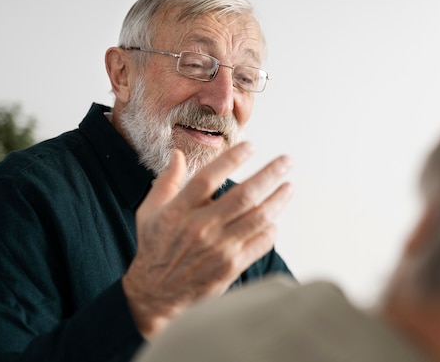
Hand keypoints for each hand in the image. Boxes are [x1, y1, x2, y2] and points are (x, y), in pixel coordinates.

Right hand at [122, 141, 293, 338]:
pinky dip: (271, 230)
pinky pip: (259, 243)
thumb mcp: (150, 211)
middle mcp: (201, 227)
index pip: (209, 177)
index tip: (251, 146)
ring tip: (288, 187)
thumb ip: (166, 181)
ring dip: (277, 200)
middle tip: (286, 162)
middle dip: (269, 175)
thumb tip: (178, 154)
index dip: (232, 158)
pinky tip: (274, 220)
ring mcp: (218, 248)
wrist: (156, 294)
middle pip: (243, 195)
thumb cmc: (155, 249)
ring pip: (258, 218)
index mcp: (180, 210)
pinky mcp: (231, 267)